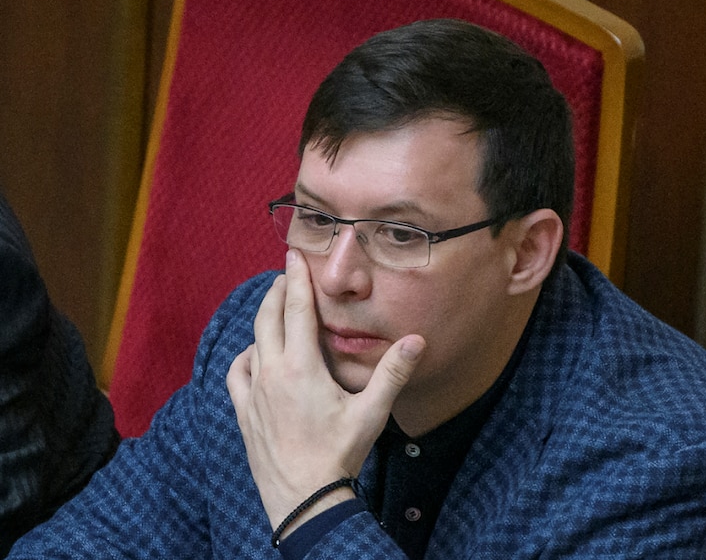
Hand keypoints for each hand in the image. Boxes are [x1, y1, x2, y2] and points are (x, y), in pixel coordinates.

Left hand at [227, 249, 425, 535]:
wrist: (304, 499)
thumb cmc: (338, 454)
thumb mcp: (372, 412)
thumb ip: (393, 373)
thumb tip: (417, 341)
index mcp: (301, 366)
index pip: (296, 309)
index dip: (295, 279)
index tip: (293, 257)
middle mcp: (272, 372)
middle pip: (268, 318)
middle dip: (276, 291)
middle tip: (285, 274)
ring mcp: (254, 393)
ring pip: (252, 342)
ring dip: (262, 320)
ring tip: (274, 310)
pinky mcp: (245, 413)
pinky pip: (237, 373)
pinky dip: (245, 356)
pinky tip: (254, 357)